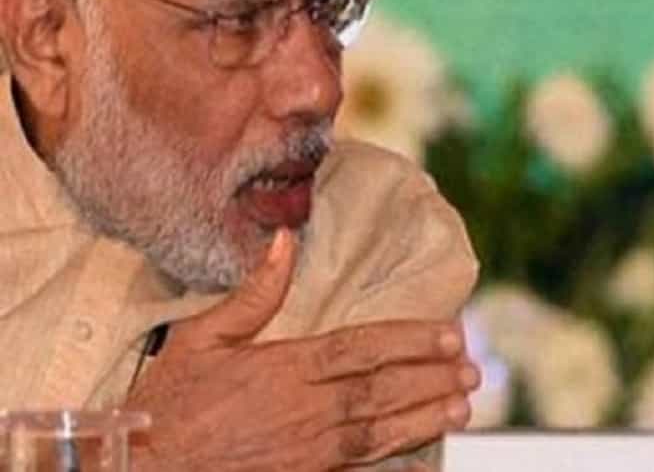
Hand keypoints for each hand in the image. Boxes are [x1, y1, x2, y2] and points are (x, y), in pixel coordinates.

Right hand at [126, 229, 479, 470]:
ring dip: (424, 417)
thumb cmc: (168, 404)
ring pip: (378, 430)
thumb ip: (253, 294)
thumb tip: (284, 241)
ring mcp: (306, 449)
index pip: (362, 349)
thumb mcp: (202, 338)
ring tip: (462, 408)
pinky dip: (391, 455)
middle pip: (381, 390)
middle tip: (473, 373)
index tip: (450, 336)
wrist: (142, 469)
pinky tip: (419, 449)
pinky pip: (357, 465)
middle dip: (431, 379)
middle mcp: (304, 409)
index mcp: (284, 368)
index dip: (411, 342)